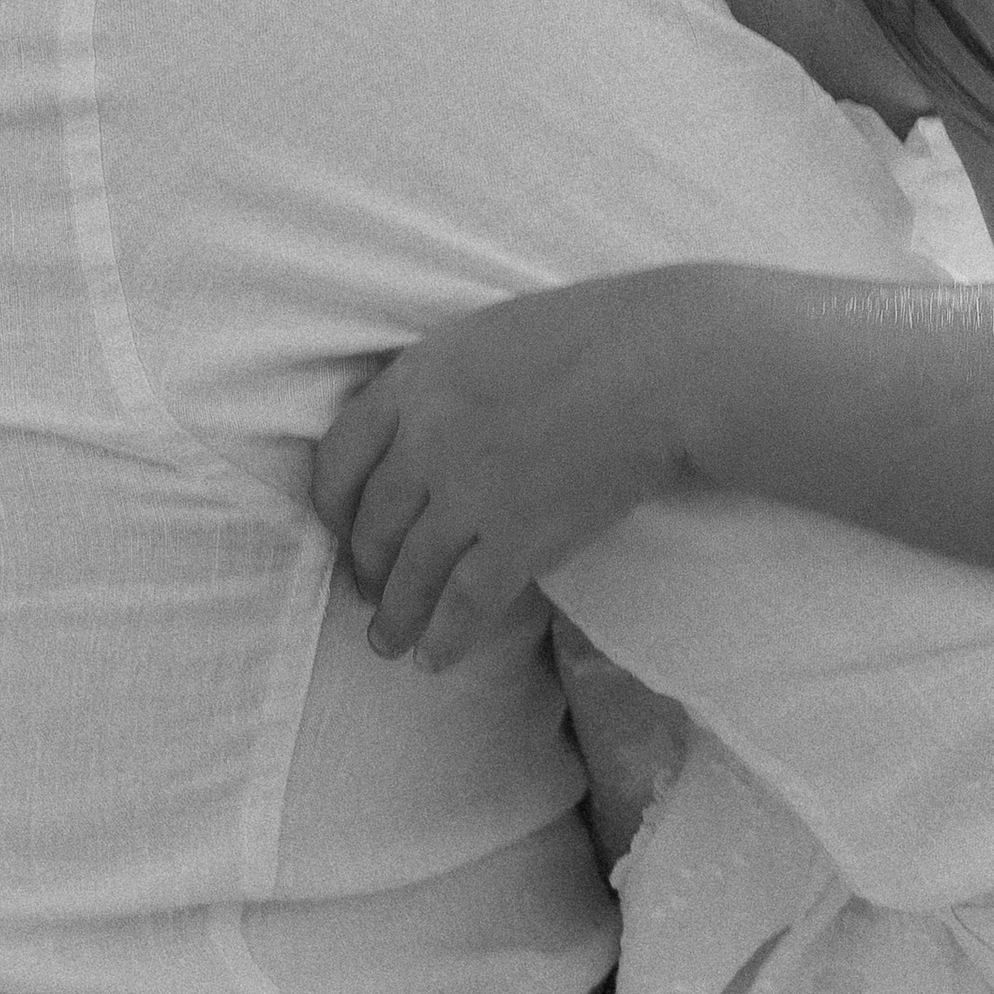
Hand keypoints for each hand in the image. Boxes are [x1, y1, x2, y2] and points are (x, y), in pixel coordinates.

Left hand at [308, 277, 686, 673]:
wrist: (661, 366)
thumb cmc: (590, 335)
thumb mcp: (487, 336)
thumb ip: (441, 383)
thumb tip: (419, 429)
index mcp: (415, 380)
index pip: (339, 455)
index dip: (331, 503)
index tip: (338, 527)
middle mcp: (427, 441)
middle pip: (373, 521)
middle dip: (364, 566)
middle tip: (367, 590)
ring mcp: (470, 493)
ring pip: (410, 572)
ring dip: (395, 616)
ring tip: (387, 643)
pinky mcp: (519, 539)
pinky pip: (465, 603)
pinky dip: (445, 636)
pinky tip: (433, 658)